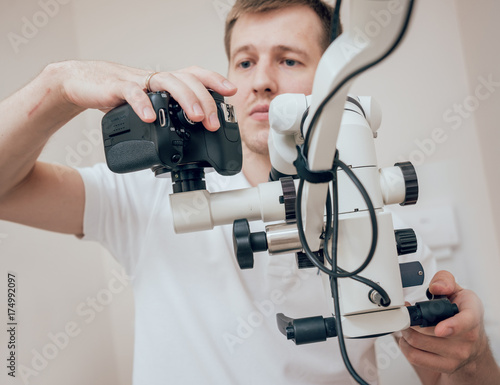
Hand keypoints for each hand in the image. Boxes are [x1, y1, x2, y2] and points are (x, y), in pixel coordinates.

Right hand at [48, 60, 236, 129]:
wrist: (82, 83)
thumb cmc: (120, 94)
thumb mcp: (150, 105)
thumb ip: (167, 115)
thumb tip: (193, 137)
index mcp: (165, 83)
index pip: (195, 75)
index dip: (214, 80)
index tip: (232, 91)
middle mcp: (155, 79)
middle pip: (187, 80)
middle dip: (205, 100)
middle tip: (213, 123)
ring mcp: (137, 81)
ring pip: (167, 82)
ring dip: (185, 99)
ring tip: (196, 118)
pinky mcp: (116, 88)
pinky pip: (132, 93)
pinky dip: (143, 105)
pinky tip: (151, 118)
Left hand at [399, 270, 497, 383]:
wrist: (473, 342)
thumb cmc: (463, 314)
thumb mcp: (458, 291)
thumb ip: (445, 280)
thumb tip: (436, 287)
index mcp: (472, 315)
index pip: (465, 322)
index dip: (451, 326)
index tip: (439, 329)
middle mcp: (468, 338)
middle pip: (428, 332)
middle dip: (410, 320)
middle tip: (406, 314)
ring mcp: (457, 355)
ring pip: (417, 343)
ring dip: (405, 331)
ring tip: (407, 324)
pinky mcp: (446, 366)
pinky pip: (415, 357)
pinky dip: (405, 345)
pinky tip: (408, 338)